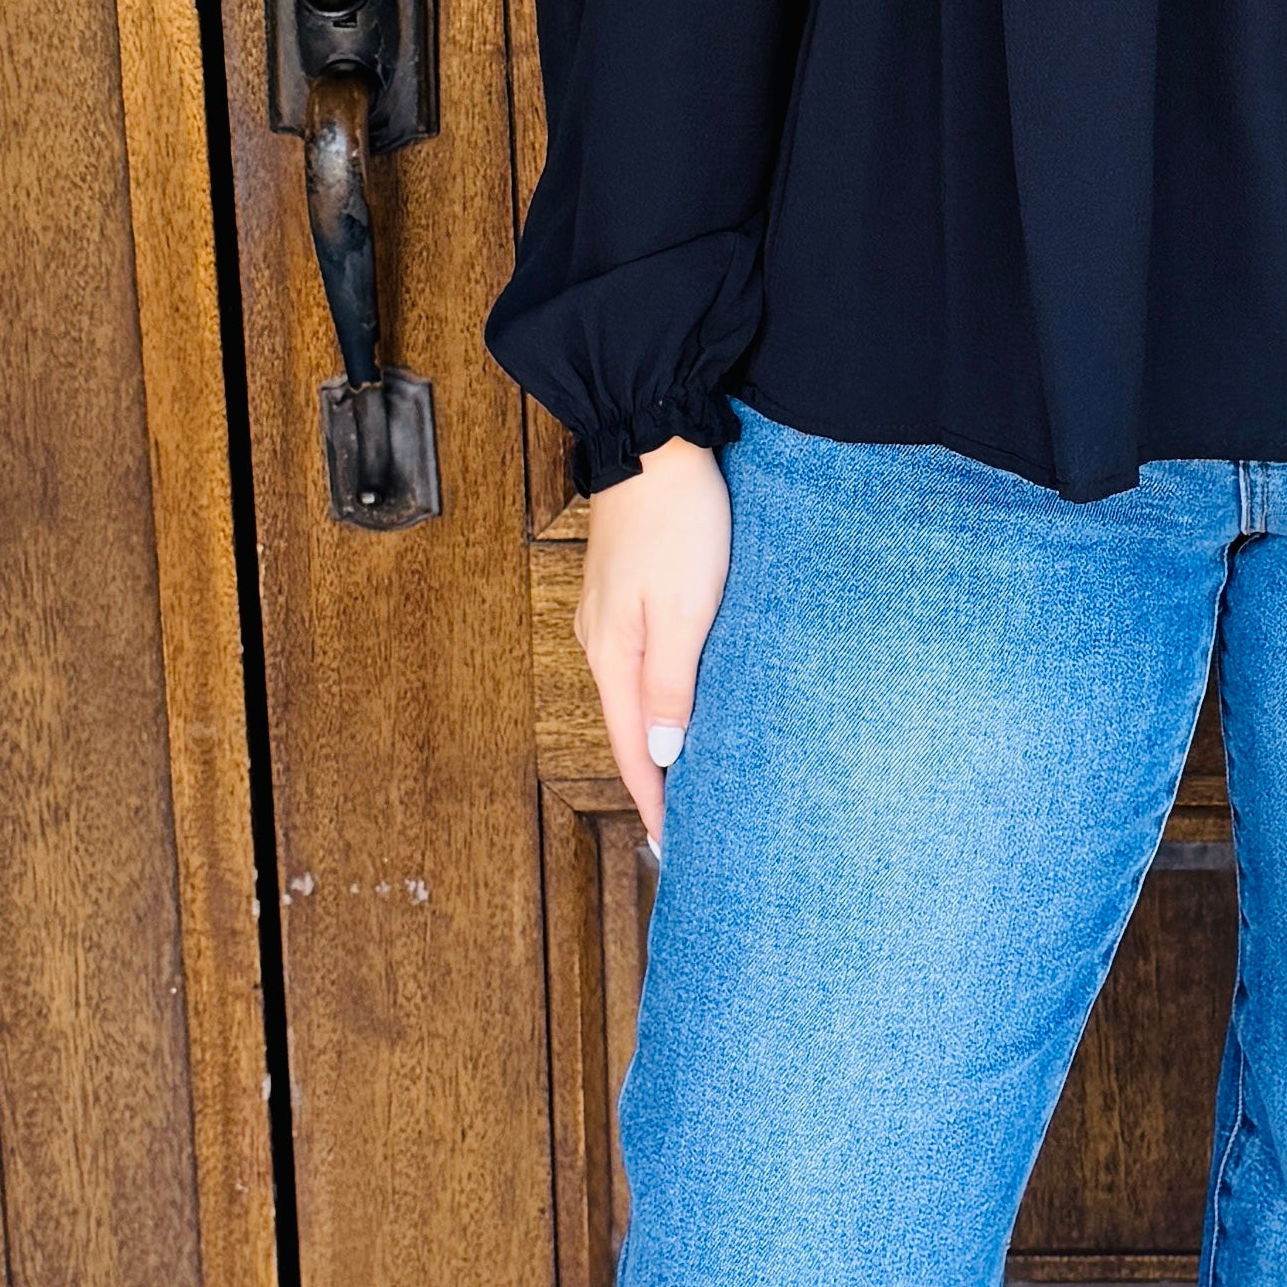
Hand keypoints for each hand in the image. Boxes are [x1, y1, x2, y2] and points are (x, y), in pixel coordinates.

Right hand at [577, 436, 729, 853]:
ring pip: (634, 695)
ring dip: (657, 738)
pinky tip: (678, 702)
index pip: (635, 748)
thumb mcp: (684, 609)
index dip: (654, 800)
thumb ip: (672, 683)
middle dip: (654, 778)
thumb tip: (663, 752)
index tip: (673, 845)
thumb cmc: (678, 521)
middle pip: (629, 728)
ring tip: (685, 775)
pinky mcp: (625, 591)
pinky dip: (658, 696)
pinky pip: (640, 662)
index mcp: (613, 654)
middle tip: (684, 824)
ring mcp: (609, 615)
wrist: (655, 441)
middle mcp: (601, 641)